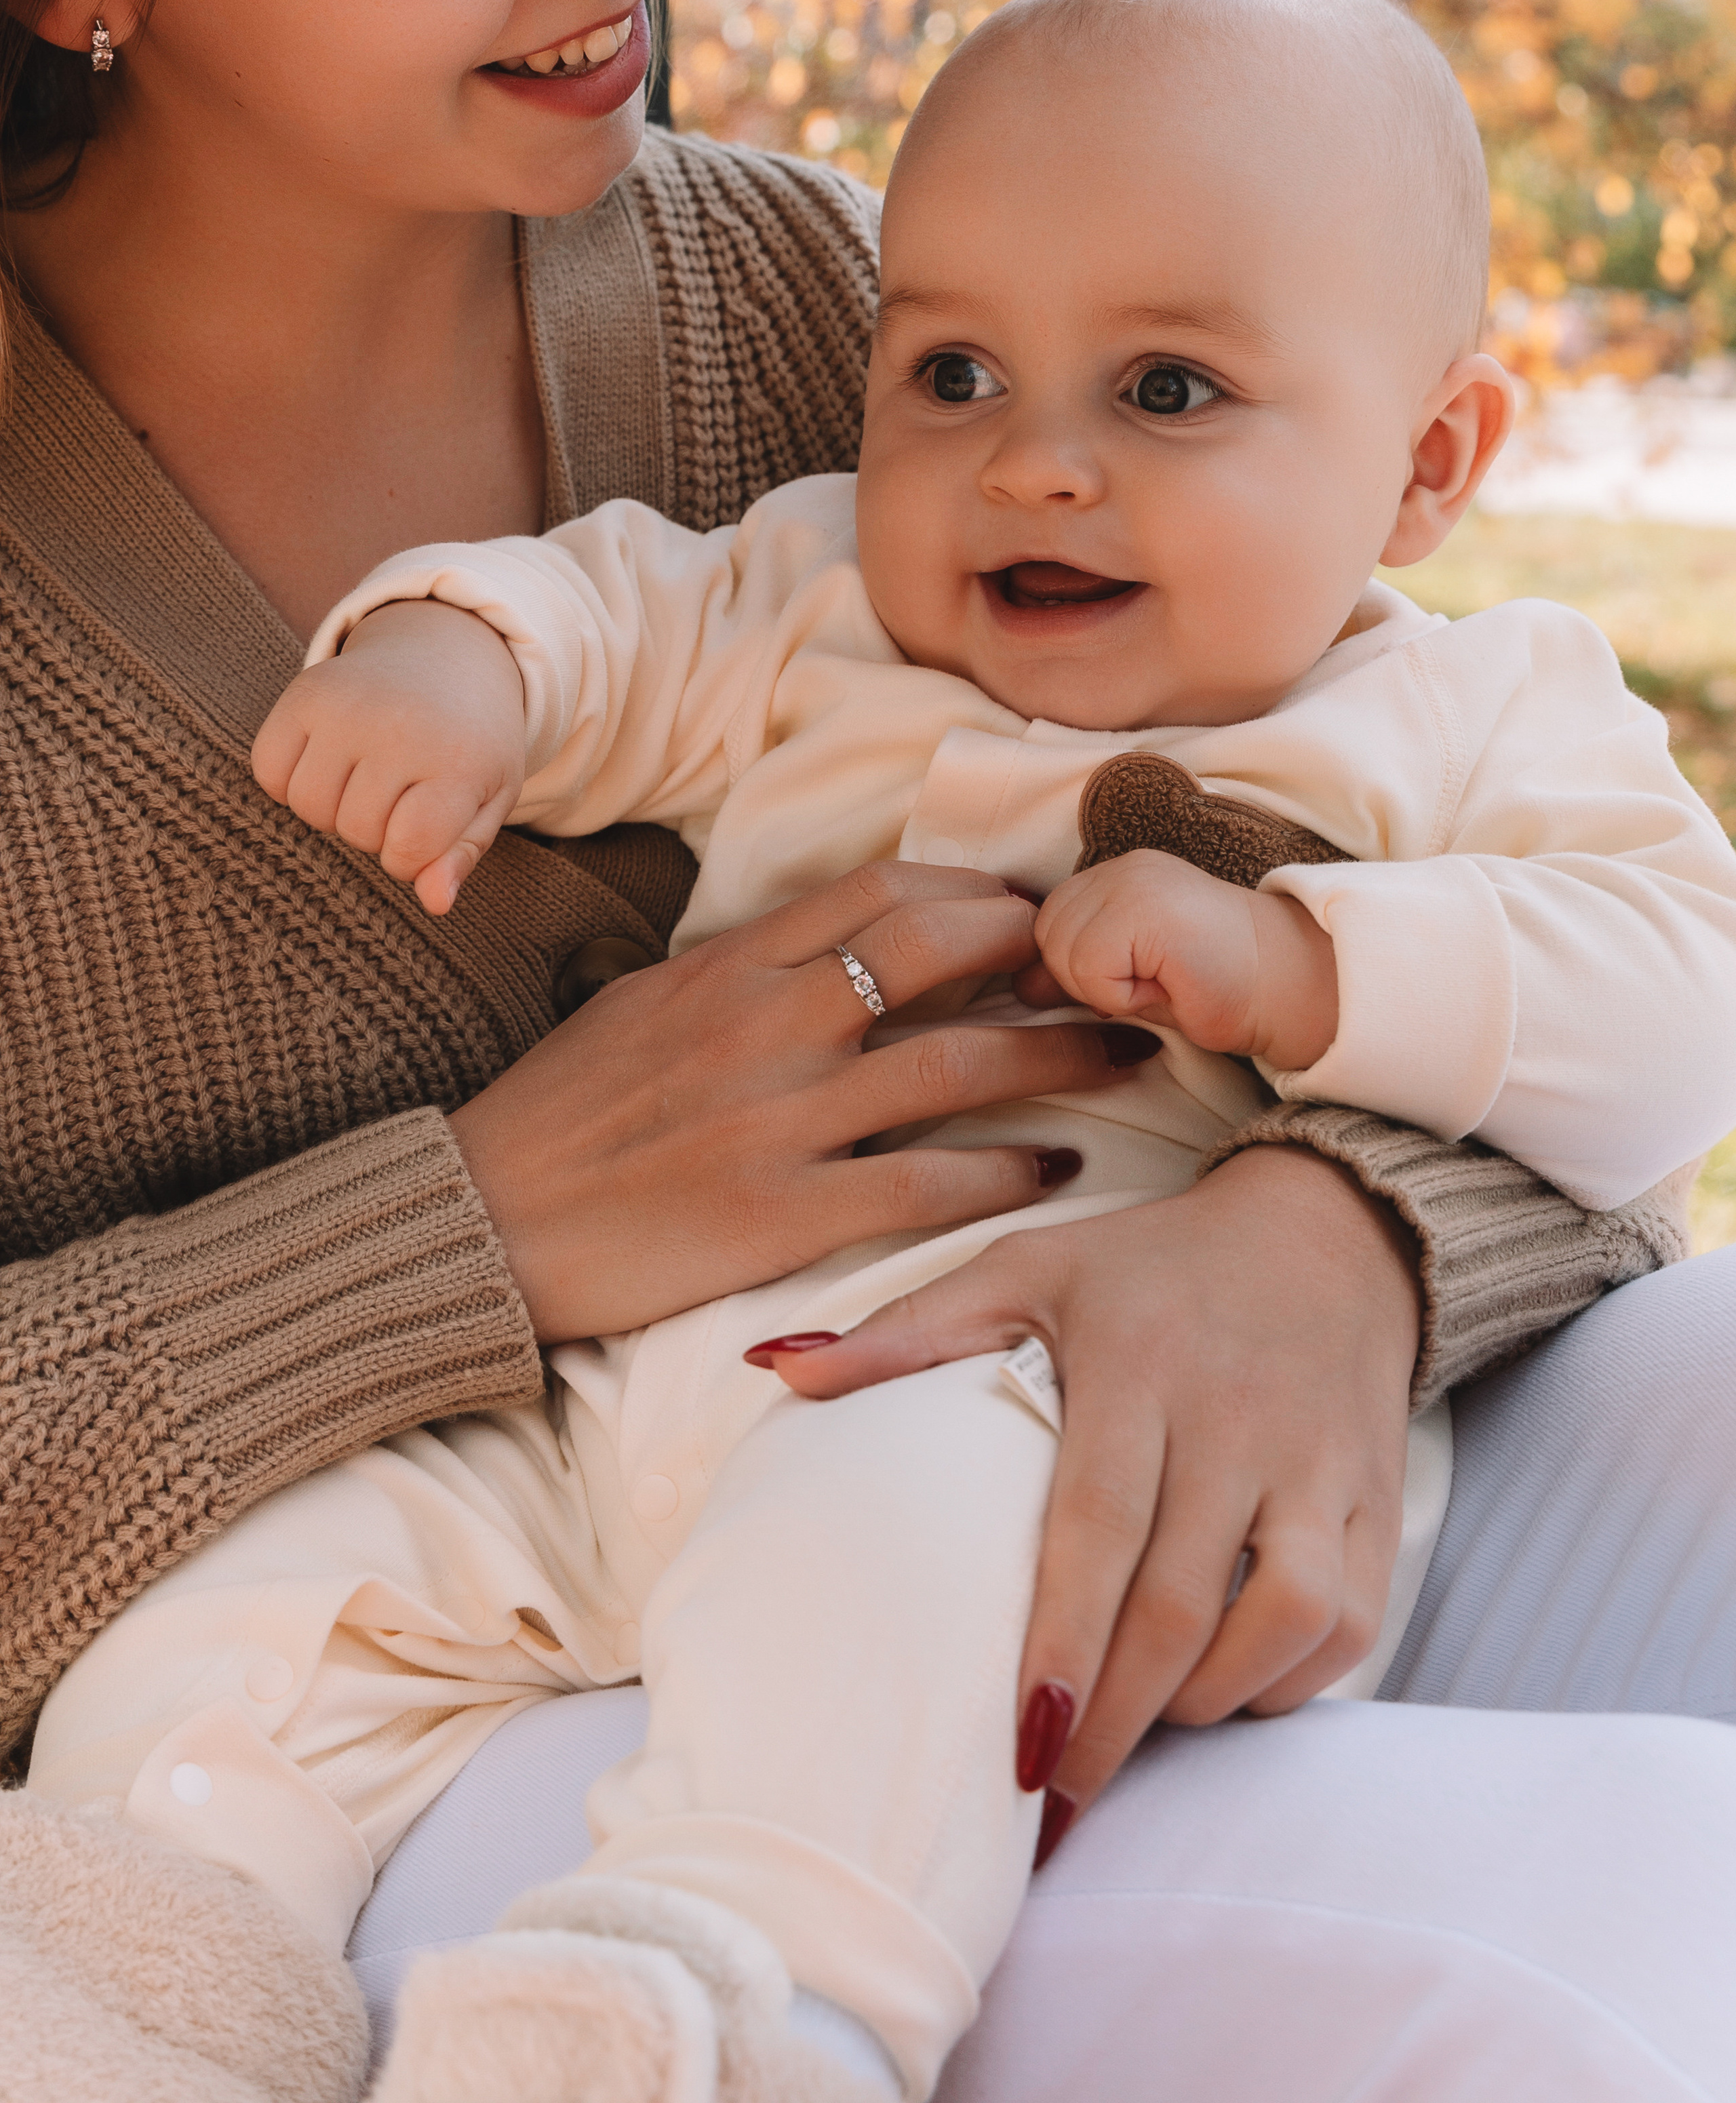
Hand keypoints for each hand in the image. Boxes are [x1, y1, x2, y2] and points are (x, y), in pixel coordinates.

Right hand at [252, 600, 527, 913]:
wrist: (447, 655)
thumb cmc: (469, 743)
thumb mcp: (486, 798)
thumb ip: (460, 854)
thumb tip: (435, 904)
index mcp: (459, 758)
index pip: (408, 847)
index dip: (409, 857)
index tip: (423, 831)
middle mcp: (401, 726)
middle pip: (357, 830)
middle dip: (376, 829)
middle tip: (399, 791)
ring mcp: (348, 705)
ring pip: (308, 806)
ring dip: (332, 809)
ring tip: (365, 776)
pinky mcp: (304, 691)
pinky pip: (269, 771)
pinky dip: (289, 780)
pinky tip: (329, 760)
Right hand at [449, 861, 1153, 1340]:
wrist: (476, 1224)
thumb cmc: (556, 1117)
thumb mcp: (640, 1005)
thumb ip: (738, 971)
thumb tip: (827, 947)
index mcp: (726, 965)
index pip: (882, 893)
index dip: (976, 893)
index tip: (1028, 913)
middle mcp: (763, 1025)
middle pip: (938, 953)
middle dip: (1040, 953)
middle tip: (1104, 970)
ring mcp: (776, 1120)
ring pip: (955, 1067)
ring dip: (1057, 1058)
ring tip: (1125, 1057)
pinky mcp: (781, 1216)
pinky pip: (925, 1186)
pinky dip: (1004, 1172)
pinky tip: (1055, 1169)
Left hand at [754, 1144, 1419, 1833]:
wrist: (1331, 1227)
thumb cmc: (1151, 1266)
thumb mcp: (1026, 1267)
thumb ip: (905, 1330)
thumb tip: (772, 1367)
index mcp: (1140, 1360)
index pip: (1099, 1524)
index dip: (1062, 1643)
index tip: (1019, 1747)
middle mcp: (1238, 1413)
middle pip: (1184, 1598)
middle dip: (1118, 1715)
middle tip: (1057, 1793)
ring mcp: (1320, 1459)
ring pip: (1288, 1616)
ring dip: (1210, 1699)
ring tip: (1138, 1731)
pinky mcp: (1380, 1494)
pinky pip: (1352, 1619)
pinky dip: (1291, 1679)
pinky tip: (1228, 1689)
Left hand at [1026, 849, 1338, 1071]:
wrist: (1299, 991)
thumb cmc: (1224, 990)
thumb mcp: (1135, 980)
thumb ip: (1078, 970)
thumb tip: (1022, 983)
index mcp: (1118, 876)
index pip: (1047, 925)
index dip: (1081, 970)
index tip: (1139, 981)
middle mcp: (1122, 867)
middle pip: (1045, 936)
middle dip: (1086, 980)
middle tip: (1152, 986)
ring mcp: (1135, 880)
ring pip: (1060, 953)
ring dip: (1105, 990)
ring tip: (1163, 985)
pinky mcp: (1148, 908)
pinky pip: (1089, 969)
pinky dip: (1120, 997)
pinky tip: (1169, 989)